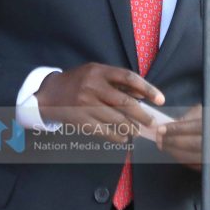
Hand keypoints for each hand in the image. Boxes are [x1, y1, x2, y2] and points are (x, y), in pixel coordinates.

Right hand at [35, 63, 164, 143]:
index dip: (147, 88)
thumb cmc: (78, 81)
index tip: (160, 99)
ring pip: (116, 119)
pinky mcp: (80, 120)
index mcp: (98, 71)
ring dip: (131, 127)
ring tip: (137, 131)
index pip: (128, 78)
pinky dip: (116, 137)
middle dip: (142, 114)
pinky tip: (123, 138)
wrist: (49, 94)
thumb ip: (116, 81)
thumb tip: (142, 94)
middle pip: (125, 102)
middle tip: (151, 122)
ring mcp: (85, 104)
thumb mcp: (95, 73)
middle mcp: (92, 86)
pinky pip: (104, 131)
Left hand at [156, 104, 209, 173]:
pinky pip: (198, 166)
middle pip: (197, 144)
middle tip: (159, 139)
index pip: (199, 127)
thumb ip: (193, 115)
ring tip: (163, 145)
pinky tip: (174, 153)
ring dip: (176, 152)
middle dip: (174, 142)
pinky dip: (183, 160)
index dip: (178, 128)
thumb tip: (172, 124)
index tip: (162, 128)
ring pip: (196, 157)